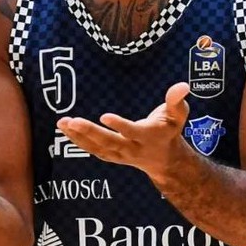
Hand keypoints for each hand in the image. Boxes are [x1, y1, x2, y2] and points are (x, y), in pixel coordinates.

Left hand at [57, 82, 191, 185]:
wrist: (165, 160)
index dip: (120, 126)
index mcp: (149, 137)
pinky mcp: (111, 156)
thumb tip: (183, 86)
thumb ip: (177, 100)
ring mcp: (120, 155)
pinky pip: (92, 150)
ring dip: (78, 137)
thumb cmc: (170, 130)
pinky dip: (78, 141)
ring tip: (62, 123)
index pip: (133, 132)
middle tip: (72, 121)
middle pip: (110, 142)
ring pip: (97, 148)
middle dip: (91, 132)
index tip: (104, 116)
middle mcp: (132, 148)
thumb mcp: (179, 115)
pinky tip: (65, 129)